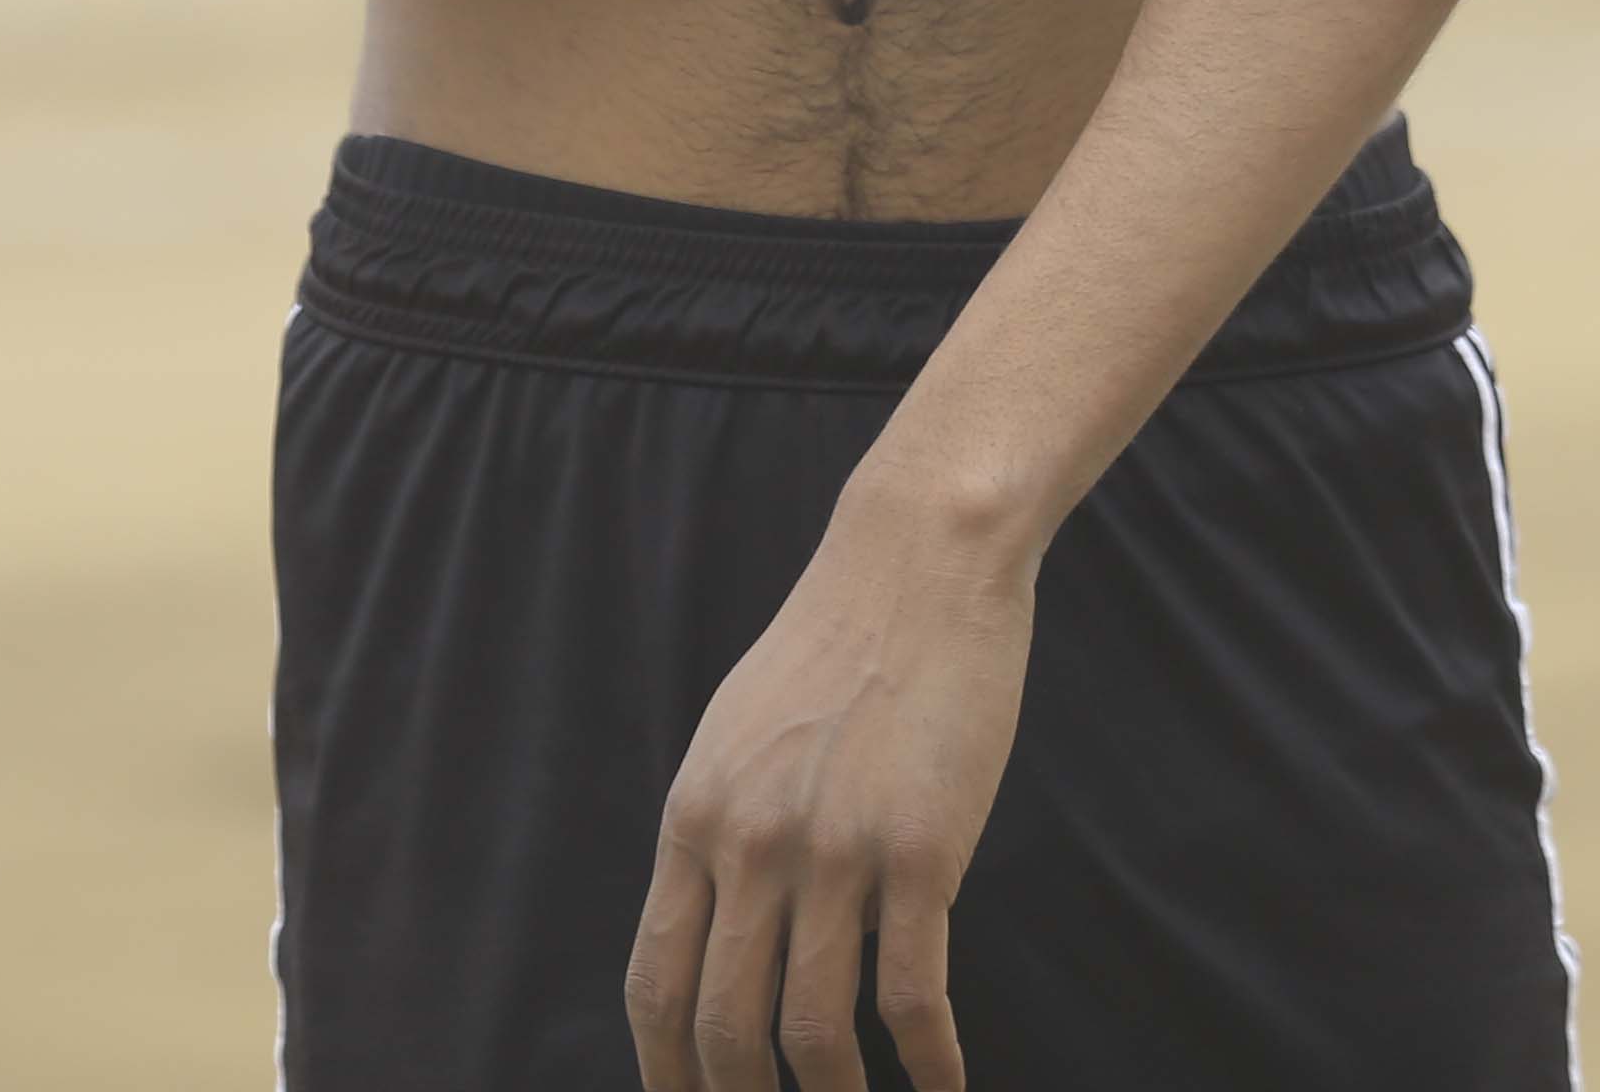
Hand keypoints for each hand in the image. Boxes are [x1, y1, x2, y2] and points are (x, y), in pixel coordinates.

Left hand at [627, 489, 1034, 1091]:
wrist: (921, 561)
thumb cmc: (837, 641)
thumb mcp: (738, 733)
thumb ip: (724, 831)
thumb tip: (726, 925)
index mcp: (695, 818)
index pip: (655, 982)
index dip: (667, 1070)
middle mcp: (750, 845)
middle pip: (725, 1026)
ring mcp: (835, 853)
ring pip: (814, 1031)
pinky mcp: (921, 853)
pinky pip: (913, 996)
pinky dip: (929, 1064)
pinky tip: (943, 1089)